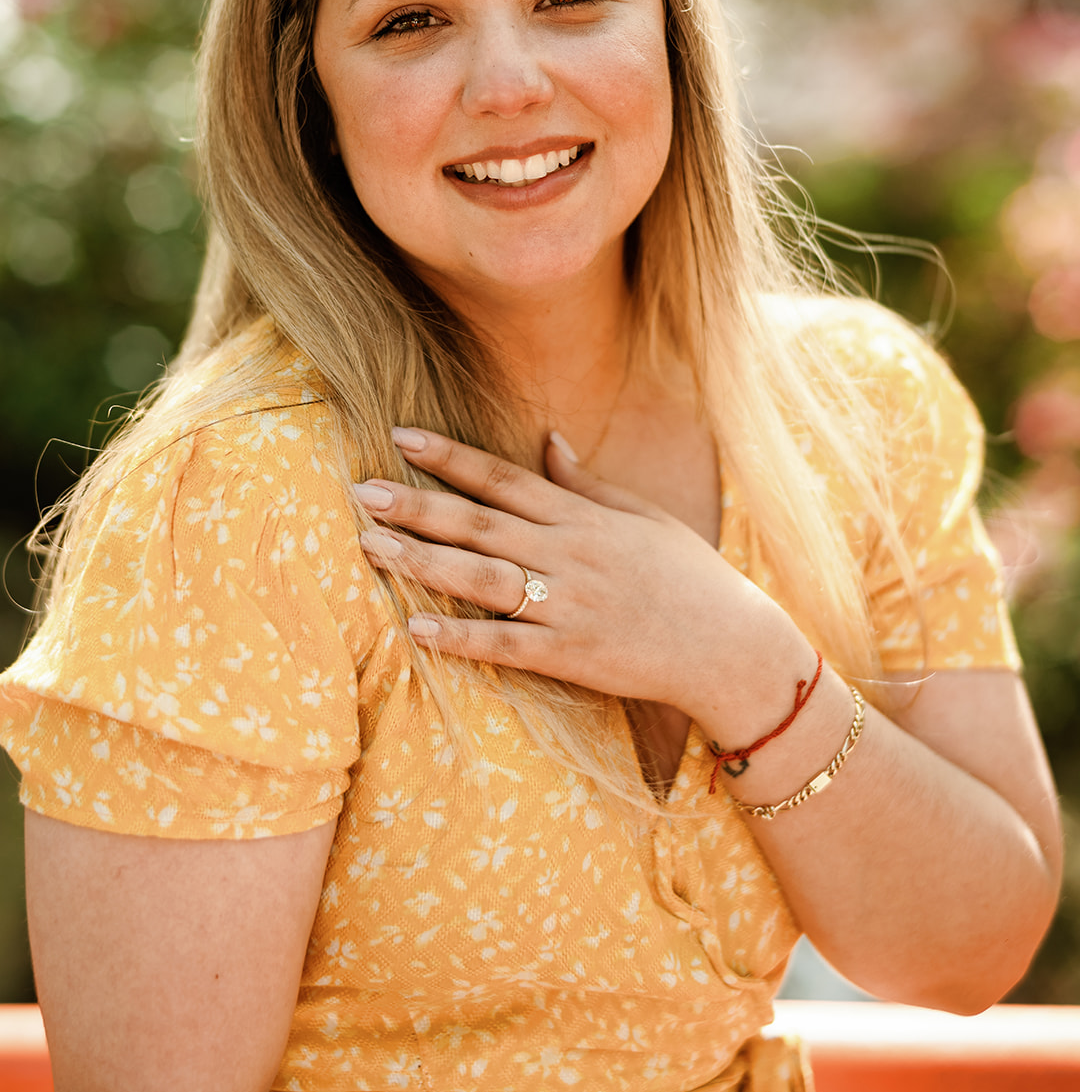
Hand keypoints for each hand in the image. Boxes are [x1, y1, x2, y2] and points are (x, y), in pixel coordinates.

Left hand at [354, 427, 809, 733]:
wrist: (732, 646)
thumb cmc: (688, 576)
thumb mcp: (642, 515)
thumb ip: (586, 482)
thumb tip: (548, 439)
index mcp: (582, 516)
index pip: (503, 478)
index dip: (450, 457)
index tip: (400, 437)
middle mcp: (568, 553)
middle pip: (478, 523)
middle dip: (416, 506)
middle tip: (360, 492)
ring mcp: (568, 604)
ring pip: (481, 578)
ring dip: (422, 562)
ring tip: (370, 546)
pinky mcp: (572, 655)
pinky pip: (506, 644)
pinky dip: (462, 637)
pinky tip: (417, 629)